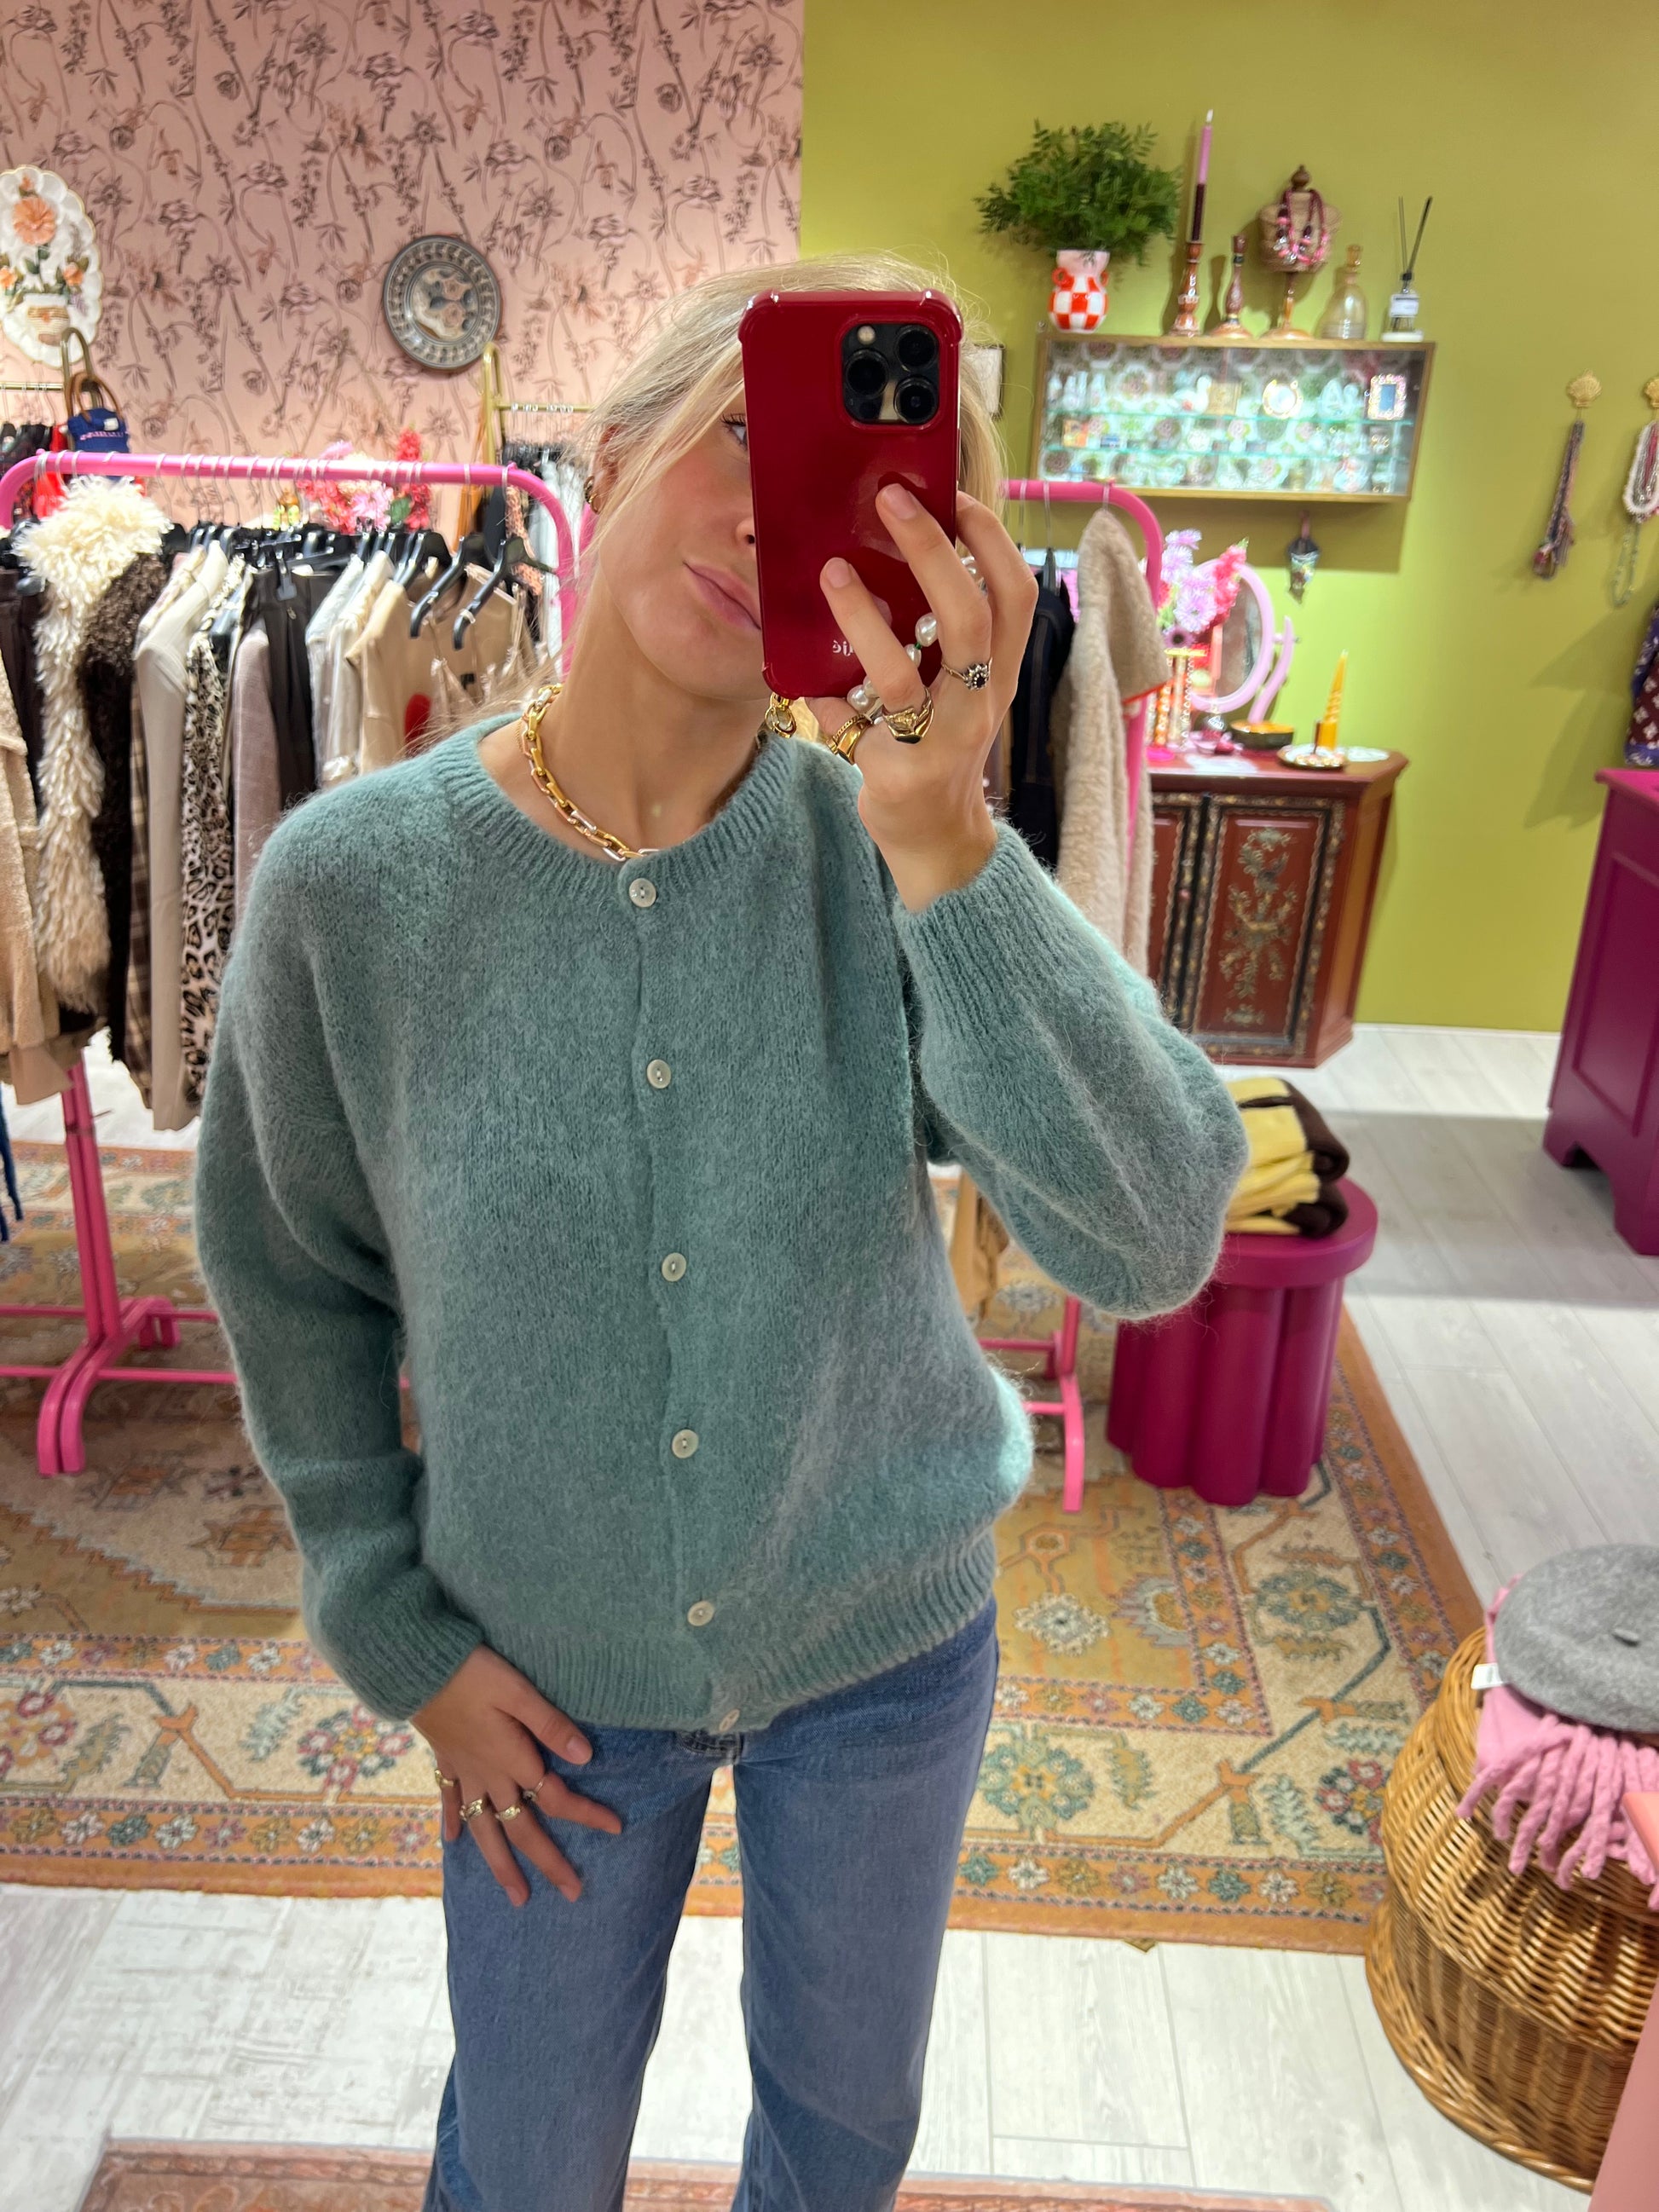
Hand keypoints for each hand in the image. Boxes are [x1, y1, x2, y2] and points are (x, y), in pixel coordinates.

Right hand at [414, 1644, 621, 1907]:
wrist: (418, 1669)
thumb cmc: (473, 1673)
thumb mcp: (518, 1691)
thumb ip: (550, 1724)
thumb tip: (586, 1756)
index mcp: (512, 1760)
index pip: (556, 1799)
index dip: (587, 1814)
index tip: (616, 1828)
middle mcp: (489, 1776)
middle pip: (522, 1829)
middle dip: (548, 1862)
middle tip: (572, 1893)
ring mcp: (464, 1772)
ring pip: (485, 1830)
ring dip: (502, 1865)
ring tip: (516, 1896)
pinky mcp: (445, 1760)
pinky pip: (450, 1800)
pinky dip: (453, 1822)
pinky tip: (455, 1842)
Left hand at [806, 485, 1037, 911]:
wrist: (940, 842)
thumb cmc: (943, 749)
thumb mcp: (960, 692)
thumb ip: (941, 639)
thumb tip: (891, 558)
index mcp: (1001, 674)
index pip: (1016, 595)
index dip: (992, 541)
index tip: (956, 497)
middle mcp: (979, 705)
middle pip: (967, 618)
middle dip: (930, 552)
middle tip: (890, 502)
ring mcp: (938, 743)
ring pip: (900, 674)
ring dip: (862, 618)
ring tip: (830, 573)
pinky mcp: (896, 775)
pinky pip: (850, 725)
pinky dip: (826, 700)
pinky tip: (809, 685)